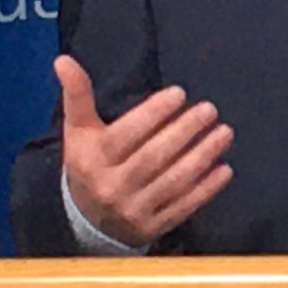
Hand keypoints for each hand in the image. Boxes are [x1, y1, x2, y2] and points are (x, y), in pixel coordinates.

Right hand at [56, 53, 233, 247]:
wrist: (87, 221)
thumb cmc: (89, 164)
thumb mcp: (78, 131)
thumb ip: (77, 96)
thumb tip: (63, 60)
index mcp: (93, 159)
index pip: (127, 134)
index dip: (153, 113)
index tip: (179, 93)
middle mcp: (112, 186)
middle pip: (153, 157)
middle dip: (184, 131)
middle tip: (209, 109)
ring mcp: (134, 210)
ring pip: (173, 181)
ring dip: (202, 156)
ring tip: (224, 133)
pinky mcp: (153, 227)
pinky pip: (184, 207)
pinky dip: (206, 189)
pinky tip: (224, 169)